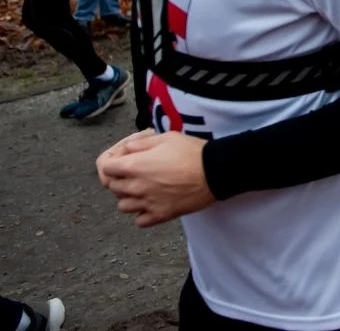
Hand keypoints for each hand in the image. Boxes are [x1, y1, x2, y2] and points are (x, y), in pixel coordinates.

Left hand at [97, 130, 214, 227]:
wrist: (215, 172)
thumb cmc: (192, 152)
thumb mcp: (166, 137)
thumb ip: (141, 143)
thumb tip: (127, 149)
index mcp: (134, 166)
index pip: (105, 167)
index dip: (112, 161)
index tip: (123, 158)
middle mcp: (136, 187)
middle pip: (112, 187)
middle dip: (120, 177)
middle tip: (137, 171)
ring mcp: (147, 204)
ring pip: (122, 206)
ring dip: (129, 197)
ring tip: (143, 189)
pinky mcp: (160, 216)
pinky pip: (139, 221)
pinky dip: (141, 214)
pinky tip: (151, 204)